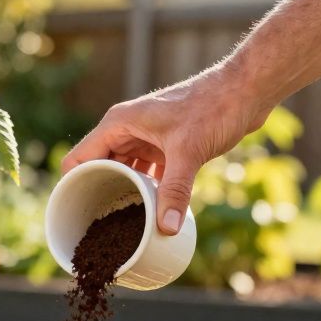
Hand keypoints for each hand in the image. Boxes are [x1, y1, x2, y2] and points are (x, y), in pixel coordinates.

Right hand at [61, 65, 268, 234]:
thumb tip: (166, 228)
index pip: (79, 159)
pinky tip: (151, 211)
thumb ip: (175, 190)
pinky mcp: (165, 146)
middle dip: (99, 196)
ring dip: (124, 194)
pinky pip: (146, 173)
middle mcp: (127, 130)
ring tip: (123, 225)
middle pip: (99, 168)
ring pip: (124, 172)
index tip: (76, 216)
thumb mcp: (189, 151)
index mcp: (119, 124)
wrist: (247, 90)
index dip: (73, 187)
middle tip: (101, 230)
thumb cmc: (213, 106)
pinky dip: (146, 190)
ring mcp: (146, 138)